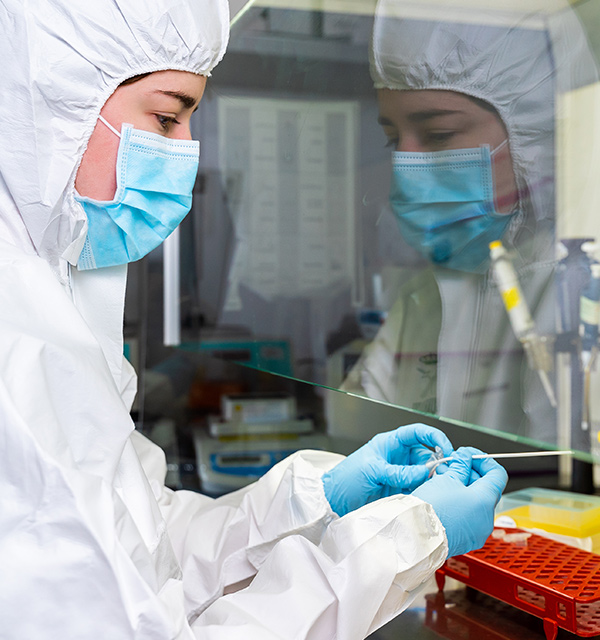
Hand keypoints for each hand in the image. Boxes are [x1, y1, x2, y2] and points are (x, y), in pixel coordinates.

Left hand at [322, 423, 452, 516]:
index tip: (446, 448)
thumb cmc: (346, 479)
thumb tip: (424, 471)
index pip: (417, 433)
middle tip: (443, 476)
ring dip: (431, 480)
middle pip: (426, 455)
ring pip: (425, 474)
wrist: (334, 502)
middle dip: (437, 464)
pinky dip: (425, 492)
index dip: (434, 437)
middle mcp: (398, 457)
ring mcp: (400, 474)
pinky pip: (419, 488)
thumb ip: (398, 472)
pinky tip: (426, 496)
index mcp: (390, 443)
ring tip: (434, 488)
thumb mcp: (372, 471)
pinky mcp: (401, 490)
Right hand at [413, 447, 507, 556]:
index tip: (470, 456)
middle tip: (453, 465)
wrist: (416, 535)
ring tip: (444, 479)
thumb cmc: (430, 509)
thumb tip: (465, 457)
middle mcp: (486, 519)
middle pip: (486, 488)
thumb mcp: (446, 478)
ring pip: (476, 503)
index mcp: (485, 501)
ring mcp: (477, 532)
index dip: (483, 461)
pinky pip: (469, 517)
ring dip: (463, 488)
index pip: (497, 474)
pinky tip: (445, 496)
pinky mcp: (467, 539)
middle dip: (469, 473)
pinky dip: (460, 504)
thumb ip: (461, 465)